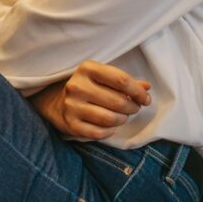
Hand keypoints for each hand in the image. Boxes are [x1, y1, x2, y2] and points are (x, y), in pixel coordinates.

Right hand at [29, 59, 151, 139]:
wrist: (55, 101)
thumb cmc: (87, 87)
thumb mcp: (103, 77)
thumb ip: (125, 81)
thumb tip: (146, 87)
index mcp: (87, 68)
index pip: (121, 80)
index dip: (138, 91)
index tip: (145, 98)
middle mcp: (77, 86)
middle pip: (118, 101)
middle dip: (132, 107)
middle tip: (135, 108)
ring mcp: (72, 106)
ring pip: (110, 119)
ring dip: (122, 119)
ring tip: (123, 117)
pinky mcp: (70, 124)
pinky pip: (99, 133)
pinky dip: (110, 131)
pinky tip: (111, 126)